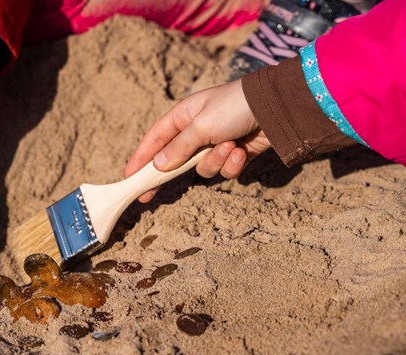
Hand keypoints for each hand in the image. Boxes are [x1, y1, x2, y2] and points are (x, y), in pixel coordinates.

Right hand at [123, 79, 270, 202]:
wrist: (277, 107)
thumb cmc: (234, 107)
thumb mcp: (201, 125)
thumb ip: (179, 147)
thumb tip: (157, 166)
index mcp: (183, 116)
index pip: (154, 140)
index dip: (140, 158)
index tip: (129, 176)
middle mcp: (197, 131)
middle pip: (174, 160)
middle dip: (169, 174)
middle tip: (150, 196)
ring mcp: (215, 144)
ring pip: (202, 168)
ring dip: (215, 161)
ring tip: (229, 147)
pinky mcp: (233, 155)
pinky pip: (224, 170)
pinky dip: (232, 163)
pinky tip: (242, 150)